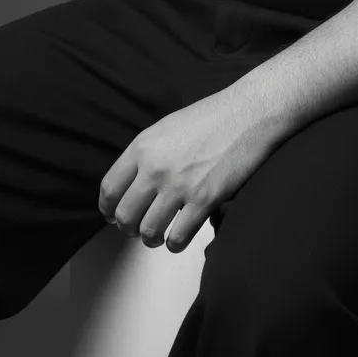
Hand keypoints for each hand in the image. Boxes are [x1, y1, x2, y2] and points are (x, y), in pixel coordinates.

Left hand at [98, 87, 283, 252]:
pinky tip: (180, 236)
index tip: (113, 216)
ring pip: (148, 232)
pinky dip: (176, 243)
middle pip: (125, 216)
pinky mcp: (204, 200)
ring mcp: (179, 186)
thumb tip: (133, 185)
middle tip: (138, 228)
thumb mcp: (166, 128)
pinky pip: (178, 238)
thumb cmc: (211, 118)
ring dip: (151, 238)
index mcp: (143, 147)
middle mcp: (155, 168)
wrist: (248, 113)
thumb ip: (146, 155)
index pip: (109, 189)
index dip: (108, 209)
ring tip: (159, 235)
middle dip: (129, 228)